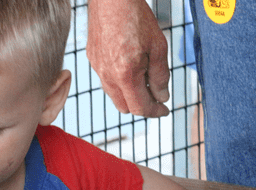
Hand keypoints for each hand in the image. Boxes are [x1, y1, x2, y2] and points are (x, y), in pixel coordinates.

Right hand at [86, 0, 169, 116]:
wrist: (112, 1)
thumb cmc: (136, 18)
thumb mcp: (158, 47)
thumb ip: (160, 76)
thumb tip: (162, 96)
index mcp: (126, 75)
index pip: (139, 107)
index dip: (154, 112)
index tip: (164, 111)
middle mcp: (108, 77)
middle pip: (125, 107)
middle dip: (142, 106)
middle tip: (157, 98)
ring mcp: (97, 69)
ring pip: (114, 95)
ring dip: (130, 95)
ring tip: (145, 81)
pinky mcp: (93, 60)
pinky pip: (107, 81)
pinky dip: (120, 83)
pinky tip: (130, 68)